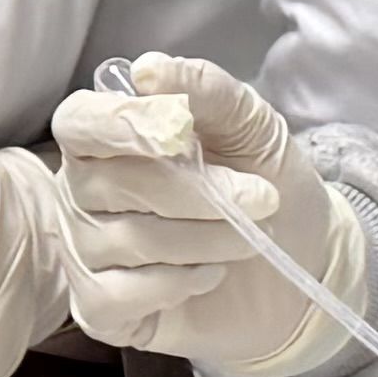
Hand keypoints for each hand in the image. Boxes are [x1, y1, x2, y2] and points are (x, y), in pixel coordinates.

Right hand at [51, 57, 365, 374]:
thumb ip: (207, 90)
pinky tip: (207, 276)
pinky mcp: (99, 307)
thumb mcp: (251, 126)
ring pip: (128, 241)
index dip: (119, 123)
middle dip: (197, 193)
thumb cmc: (263, 183)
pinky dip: (179, 284)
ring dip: (205, 240)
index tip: (177, 131)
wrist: (297, 263)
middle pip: (109, 184)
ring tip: (246, 240)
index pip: (80, 121)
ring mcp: (85, 251)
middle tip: (261, 198)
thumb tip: (148, 69)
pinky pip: (121, 295)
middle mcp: (82, 192)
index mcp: (107, 137)